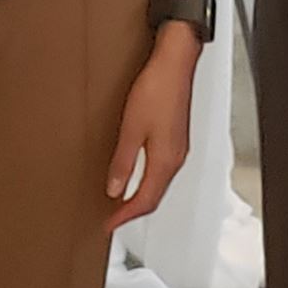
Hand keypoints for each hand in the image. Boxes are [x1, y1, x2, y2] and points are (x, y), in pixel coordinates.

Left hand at [104, 24, 197, 232]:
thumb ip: (123, 161)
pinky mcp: (175, 137)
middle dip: (134, 210)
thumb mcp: (131, 128)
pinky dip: (146, 178)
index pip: (146, 200)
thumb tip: (115, 189)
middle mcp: (175, 159)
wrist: (175, 63)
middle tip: (112, 218)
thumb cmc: (156, 90)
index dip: (126, 216)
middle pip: (154, 195)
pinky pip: (161, 168)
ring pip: (159, 182)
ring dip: (141, 195)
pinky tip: (135, 173)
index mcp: (166, 161)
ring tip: (120, 201)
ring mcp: (178, 148)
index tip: (109, 225)